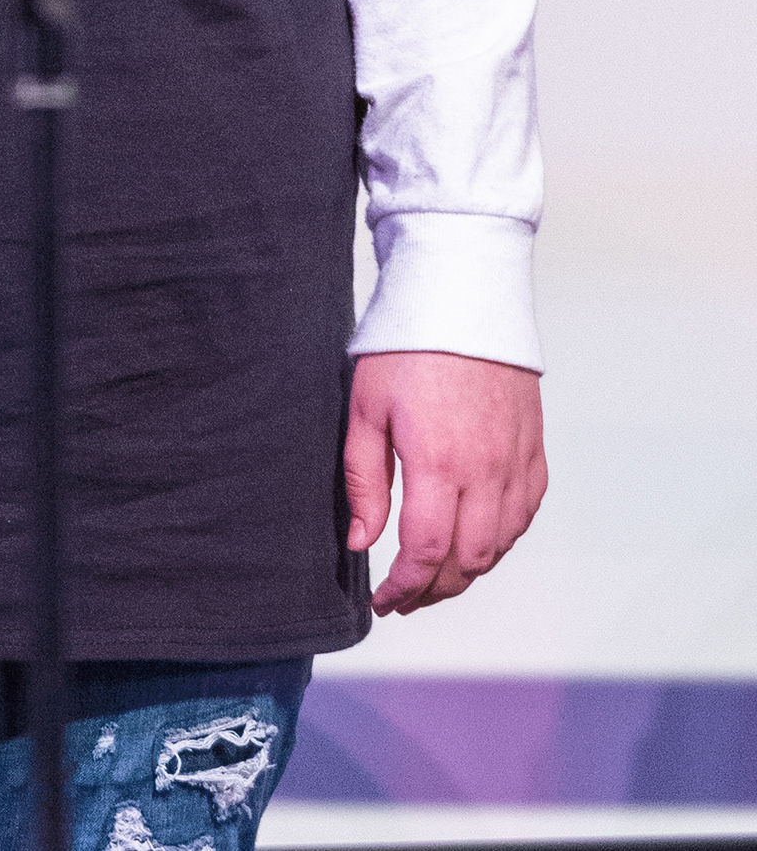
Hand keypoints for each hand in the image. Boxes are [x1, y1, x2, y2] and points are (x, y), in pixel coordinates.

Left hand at [345, 350, 545, 615]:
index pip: (427, 553)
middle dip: (433, 590)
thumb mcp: (366, 409)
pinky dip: (501, 540)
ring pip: (500, 546)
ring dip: (467, 571)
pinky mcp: (533, 450)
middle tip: (404, 596)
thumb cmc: (408, 346)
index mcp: (439, 463)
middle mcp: (486, 472)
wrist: (464, 297)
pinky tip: (477, 541)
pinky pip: (524, 516)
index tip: (384, 600)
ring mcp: (516, 463)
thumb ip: (364, 481)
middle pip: (467, 561)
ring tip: (435, 576)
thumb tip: (362, 542)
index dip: (404, 587)